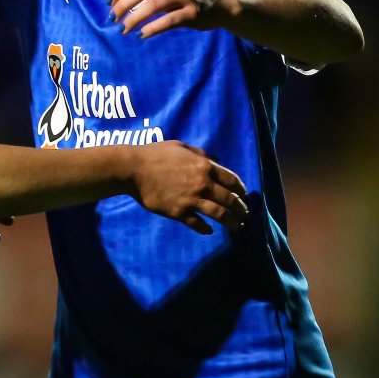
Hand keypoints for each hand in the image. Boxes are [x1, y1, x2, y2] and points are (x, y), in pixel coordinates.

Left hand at [107, 0, 238, 37]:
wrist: (220, 2)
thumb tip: (115, 0)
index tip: (107, 2)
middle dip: (122, 5)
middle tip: (112, 18)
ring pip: (153, 5)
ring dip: (134, 18)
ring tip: (123, 29)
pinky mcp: (193, 12)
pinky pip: (168, 21)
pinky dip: (152, 28)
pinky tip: (141, 35)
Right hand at [126, 141, 248, 234]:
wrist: (133, 169)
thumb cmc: (155, 154)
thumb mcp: (180, 146)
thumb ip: (199, 153)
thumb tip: (214, 159)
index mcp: (204, 166)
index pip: (232, 180)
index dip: (241, 189)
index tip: (244, 195)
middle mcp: (202, 184)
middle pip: (229, 199)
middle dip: (241, 208)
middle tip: (245, 214)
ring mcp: (191, 200)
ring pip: (219, 214)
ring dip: (232, 222)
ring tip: (238, 227)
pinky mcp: (179, 212)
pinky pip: (198, 224)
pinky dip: (206, 229)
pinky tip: (209, 231)